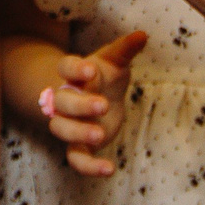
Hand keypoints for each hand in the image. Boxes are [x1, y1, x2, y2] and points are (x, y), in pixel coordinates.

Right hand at [34, 30, 148, 178]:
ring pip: (61, 129)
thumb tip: (143, 35)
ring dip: (78, 132)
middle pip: (61, 102)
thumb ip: (125, 50)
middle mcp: (67, 98)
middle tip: (103, 105)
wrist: (101, 98)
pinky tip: (110, 169)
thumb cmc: (106, 76)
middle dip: (80, 105)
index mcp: (74, 74)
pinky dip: (89, 167)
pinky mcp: (79, 144)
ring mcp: (71, 123)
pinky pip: (76, 158)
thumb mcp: (115, 61)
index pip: (65, 67)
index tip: (90, 70)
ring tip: (100, 135)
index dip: (74, 69)